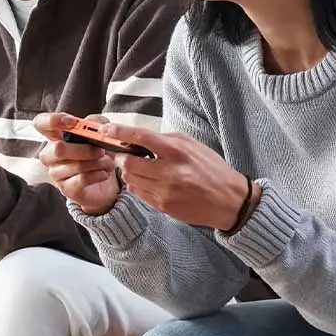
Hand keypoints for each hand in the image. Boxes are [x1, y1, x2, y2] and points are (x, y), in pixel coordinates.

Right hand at [35, 112, 119, 215]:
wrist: (104, 182)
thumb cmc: (97, 154)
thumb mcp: (101, 133)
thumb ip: (97, 122)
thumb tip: (91, 121)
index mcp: (55, 137)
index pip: (40, 123)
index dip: (52, 120)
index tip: (72, 122)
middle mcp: (50, 155)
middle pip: (58, 149)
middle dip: (84, 149)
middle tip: (101, 150)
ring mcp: (56, 174)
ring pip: (75, 165)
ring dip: (97, 163)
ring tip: (108, 163)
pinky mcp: (66, 189)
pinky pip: (82, 179)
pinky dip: (97, 174)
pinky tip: (104, 173)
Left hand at [102, 123, 259, 231]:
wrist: (228, 200)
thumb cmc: (210, 169)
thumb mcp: (191, 145)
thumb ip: (165, 140)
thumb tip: (138, 138)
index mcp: (177, 151)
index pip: (140, 137)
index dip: (119, 132)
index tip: (107, 129)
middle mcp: (169, 171)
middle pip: (128, 162)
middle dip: (121, 156)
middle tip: (123, 153)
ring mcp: (164, 191)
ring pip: (130, 179)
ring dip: (128, 171)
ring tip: (138, 167)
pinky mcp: (163, 206)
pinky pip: (138, 193)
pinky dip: (137, 185)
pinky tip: (147, 180)